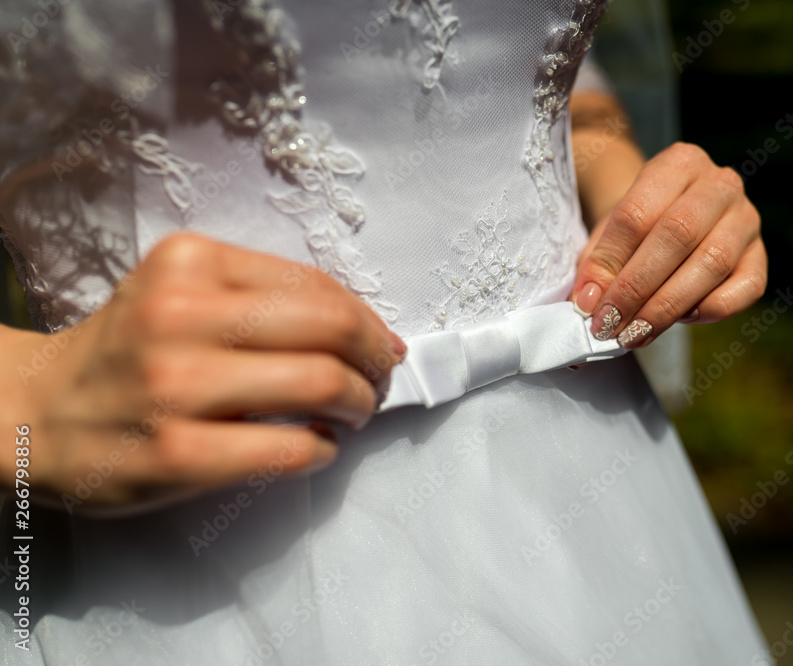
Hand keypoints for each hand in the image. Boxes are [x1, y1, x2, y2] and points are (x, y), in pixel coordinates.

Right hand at [2, 233, 404, 512]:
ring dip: (360, 404)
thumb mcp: (181, 291)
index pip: (317, 286)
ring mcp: (177, 387)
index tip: (383, 344)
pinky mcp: (176, 455)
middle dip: (375, 361)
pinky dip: (324, 448)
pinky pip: (290, 448)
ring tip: (355, 414)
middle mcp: (181, 315)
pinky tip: (318, 445)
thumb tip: (368, 331)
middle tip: (380, 382)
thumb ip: (264, 295)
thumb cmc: (128, 349)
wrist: (33, 412)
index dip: (368, 320)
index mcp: (191, 262)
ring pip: (320, 384)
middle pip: (329, 328)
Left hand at [571, 142, 766, 348]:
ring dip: (668, 306)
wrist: (674, 215)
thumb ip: (597, 263)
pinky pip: (745, 288)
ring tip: (635, 333)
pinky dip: (711, 309)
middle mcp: (720, 184)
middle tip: (609, 324)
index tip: (588, 303)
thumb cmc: (638, 225)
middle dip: (638, 288)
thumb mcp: (609, 232)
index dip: (611, 262)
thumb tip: (590, 302)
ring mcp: (747, 219)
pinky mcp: (760, 256)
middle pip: (678, 235)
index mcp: (679, 162)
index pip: (638, 213)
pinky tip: (681, 319)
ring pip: (712, 263)